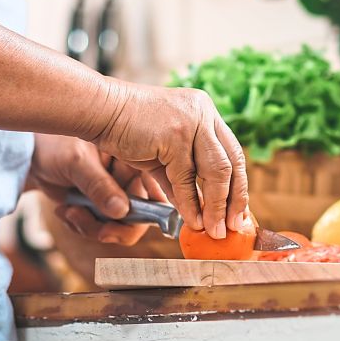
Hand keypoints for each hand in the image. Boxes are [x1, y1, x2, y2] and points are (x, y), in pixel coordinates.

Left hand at [26, 133, 168, 245]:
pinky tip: (66, 210)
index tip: (120, 225)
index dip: (145, 215)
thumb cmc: (53, 145)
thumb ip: (99, 186)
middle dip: (112, 227)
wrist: (30, 154)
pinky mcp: (100, 207)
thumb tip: (122, 212)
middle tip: (94, 228)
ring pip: (118, 227)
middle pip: (139, 217)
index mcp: (135, 159)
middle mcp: (130, 178)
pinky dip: (81, 225)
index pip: (154, 193)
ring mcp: (115, 194)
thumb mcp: (76, 162)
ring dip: (91, 227)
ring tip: (69, 211)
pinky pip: (100, 229)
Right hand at [90, 83, 248, 239]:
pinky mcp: (176, 135)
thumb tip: (198, 213)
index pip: (233, 152)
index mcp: (205, 112)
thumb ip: (181, 178)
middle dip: (234, 198)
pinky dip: (190, 204)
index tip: (239, 211)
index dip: (239, 185)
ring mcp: (192, 122)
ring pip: (215, 172)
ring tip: (214, 231)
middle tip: (233, 226)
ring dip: (216, 206)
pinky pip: (187, 178)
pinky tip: (192, 221)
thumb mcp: (162, 154)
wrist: (100, 110)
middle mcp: (204, 113)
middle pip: (232, 162)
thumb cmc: (127, 130)